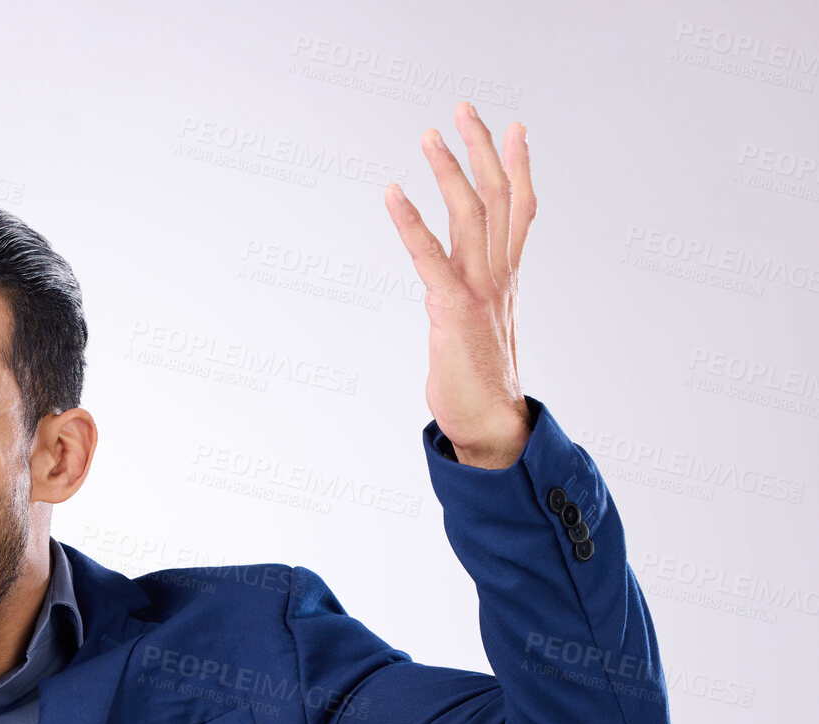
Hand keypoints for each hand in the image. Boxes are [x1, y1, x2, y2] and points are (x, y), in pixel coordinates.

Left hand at [385, 101, 535, 467]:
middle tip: (464, 109)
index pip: (520, 210)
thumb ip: (465, 302)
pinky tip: (393, 193)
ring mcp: (480, 290)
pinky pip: (430, 255)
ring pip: (471, 214)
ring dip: (449, 170)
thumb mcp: (476, 331)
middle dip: (482, 148)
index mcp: (506, 280)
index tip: (515, 128)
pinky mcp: (454, 309)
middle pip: (498, 197)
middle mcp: (499, 277)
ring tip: (430, 134)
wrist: (491, 426)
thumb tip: (445, 296)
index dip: (519, 166)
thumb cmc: (479, 386)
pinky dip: (410, 221)